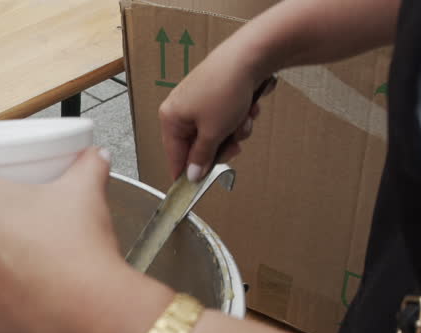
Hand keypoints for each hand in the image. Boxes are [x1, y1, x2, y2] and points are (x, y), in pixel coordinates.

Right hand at [159, 49, 271, 180]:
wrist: (249, 56)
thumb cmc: (224, 90)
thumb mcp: (212, 132)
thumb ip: (201, 157)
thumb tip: (191, 176)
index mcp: (171, 118)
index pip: (174, 156)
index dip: (187, 173)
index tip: (197, 189)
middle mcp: (181, 110)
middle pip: (198, 146)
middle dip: (220, 147)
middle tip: (234, 146)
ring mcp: (199, 101)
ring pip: (216, 134)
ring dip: (234, 133)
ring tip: (243, 120)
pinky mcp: (217, 95)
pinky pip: (226, 119)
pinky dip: (239, 118)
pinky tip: (248, 107)